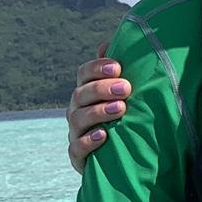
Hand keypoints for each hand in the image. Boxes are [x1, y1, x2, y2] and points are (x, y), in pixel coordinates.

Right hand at [68, 49, 127, 171]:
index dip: (97, 67)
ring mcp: (75, 133)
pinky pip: (76, 148)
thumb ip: (117, 72)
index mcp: (87, 91)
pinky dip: (88, 141)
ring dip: (99, 112)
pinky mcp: (78, 157)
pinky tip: (104, 136)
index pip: (84, 73)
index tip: (118, 67)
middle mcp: (77, 110)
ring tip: (121, 109)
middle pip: (80, 94)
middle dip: (102, 89)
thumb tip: (107, 44)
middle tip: (126, 88)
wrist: (123, 158)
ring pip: (77, 119)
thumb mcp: (124, 95)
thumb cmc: (125, 119)